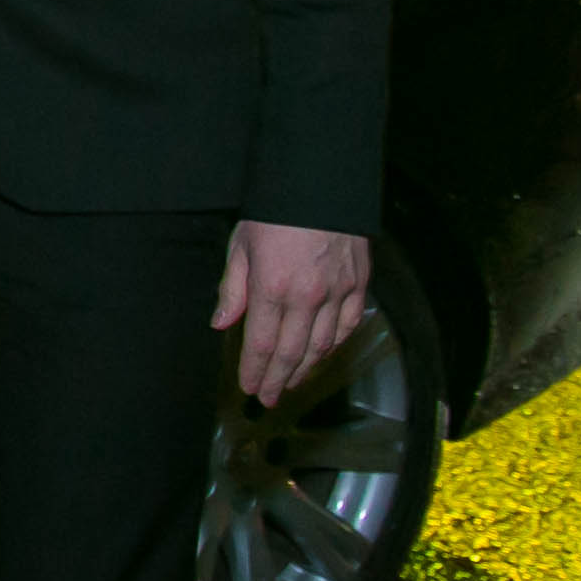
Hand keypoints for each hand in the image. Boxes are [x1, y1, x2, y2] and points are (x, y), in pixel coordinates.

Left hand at [213, 221, 371, 408]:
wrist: (320, 183)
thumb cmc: (274, 212)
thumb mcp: (241, 246)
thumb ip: (232, 289)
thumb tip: (221, 324)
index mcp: (272, 287)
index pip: (260, 343)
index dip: (254, 371)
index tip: (249, 388)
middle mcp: (307, 297)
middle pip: (291, 352)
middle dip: (278, 380)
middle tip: (269, 398)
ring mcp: (337, 292)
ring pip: (322, 345)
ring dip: (305, 369)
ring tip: (291, 382)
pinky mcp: (359, 284)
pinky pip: (347, 325)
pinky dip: (334, 346)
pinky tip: (322, 355)